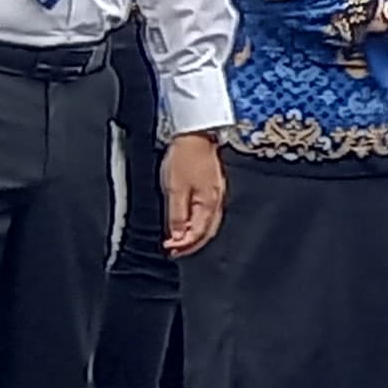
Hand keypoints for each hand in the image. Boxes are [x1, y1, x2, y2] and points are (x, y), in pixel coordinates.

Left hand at [162, 132, 226, 256]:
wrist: (196, 136)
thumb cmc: (185, 158)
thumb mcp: (174, 189)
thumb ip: (177, 214)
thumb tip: (177, 234)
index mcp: (208, 204)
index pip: (198, 233)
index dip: (184, 245)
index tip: (170, 249)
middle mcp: (217, 202)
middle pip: (207, 233)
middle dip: (191, 244)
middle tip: (175, 251)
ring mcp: (217, 196)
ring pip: (209, 225)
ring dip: (194, 235)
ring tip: (179, 240)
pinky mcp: (213, 189)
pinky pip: (209, 214)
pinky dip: (198, 223)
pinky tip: (189, 223)